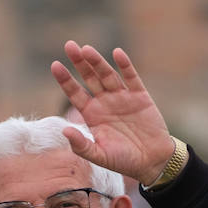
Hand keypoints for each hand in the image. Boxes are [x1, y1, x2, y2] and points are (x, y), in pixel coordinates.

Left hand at [50, 42, 174, 184]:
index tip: (55, 65)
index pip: (75, 93)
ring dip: (98, 62)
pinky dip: (125, 65)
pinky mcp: (140, 96)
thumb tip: (64, 131)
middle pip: (89, 78)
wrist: (152, 161)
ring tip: (87, 49)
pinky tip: (117, 53)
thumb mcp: (100, 156)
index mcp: (92, 114)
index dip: (65, 79)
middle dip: (79, 63)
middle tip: (69, 46)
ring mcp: (122, 97)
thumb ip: (81, 146)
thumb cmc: (123, 160)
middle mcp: (104, 102)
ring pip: (107, 75)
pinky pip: (131, 78)